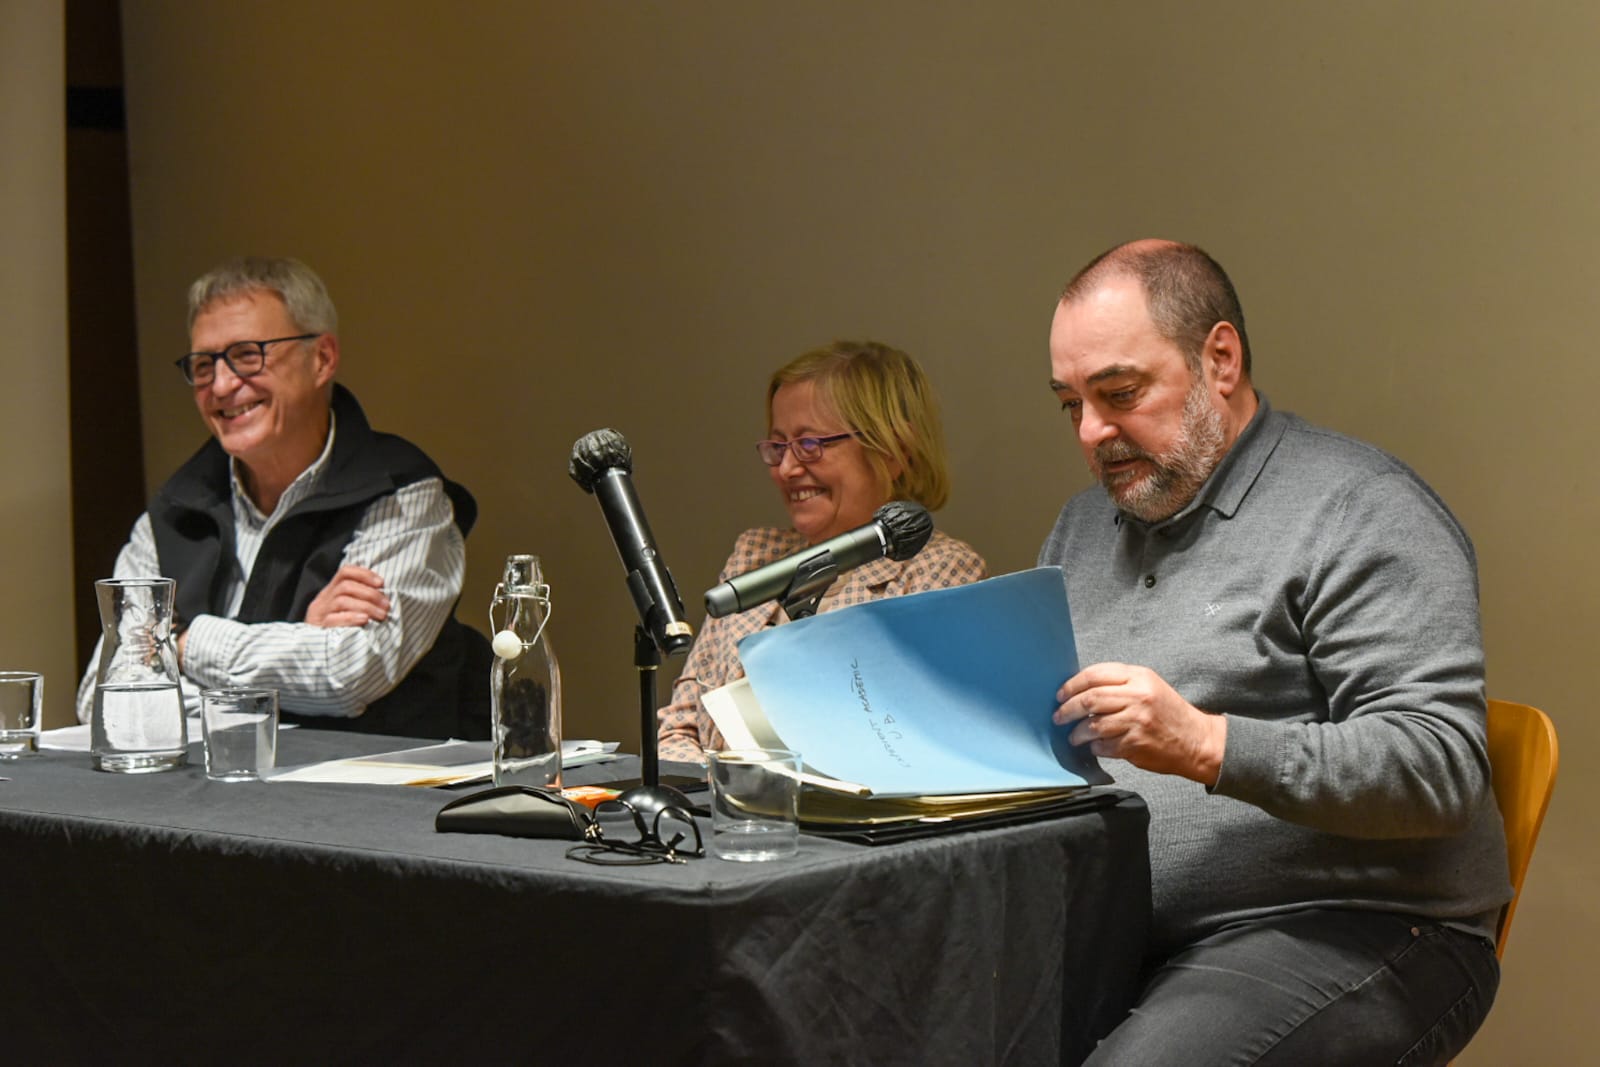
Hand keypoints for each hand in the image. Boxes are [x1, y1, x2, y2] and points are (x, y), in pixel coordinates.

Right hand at [305, 566, 390, 627]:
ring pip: (341, 601)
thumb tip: (384, 595)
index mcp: (330, 593)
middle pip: (346, 586)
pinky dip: (351, 618)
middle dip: (370, 594)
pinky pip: (333, 620)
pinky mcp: (318, 629)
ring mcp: (319, 614)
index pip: (345, 573)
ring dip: (366, 606)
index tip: (381, 583)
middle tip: (386, 605)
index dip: (364, 574)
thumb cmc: (338, 632)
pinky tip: (365, 620)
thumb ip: (358, 601)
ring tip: (381, 615)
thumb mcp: (346, 612)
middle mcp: (323, 600)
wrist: (314, 655)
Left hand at [1053, 662, 1226, 784]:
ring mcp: (1136, 721)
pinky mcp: (1135, 744)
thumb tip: (1080, 690)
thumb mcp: (1149, 686)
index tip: (1060, 694)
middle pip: (1090, 699)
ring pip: (1092, 725)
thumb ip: (1119, 683)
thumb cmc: (1168, 713)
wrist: (1196, 740)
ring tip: (1074, 736)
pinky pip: (1103, 745)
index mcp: (1139, 677)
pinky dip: (1094, 747)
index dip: (1072, 685)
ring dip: (1077, 733)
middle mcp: (1137, 697)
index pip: (1095, 674)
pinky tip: (1094, 746)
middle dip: (1067, 709)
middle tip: (1058, 716)